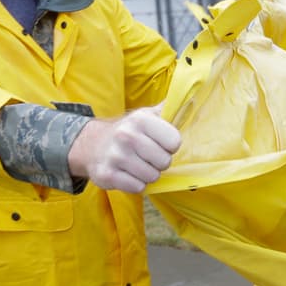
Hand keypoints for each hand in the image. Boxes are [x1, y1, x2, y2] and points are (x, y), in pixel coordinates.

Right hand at [67, 107, 181, 192]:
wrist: (92, 144)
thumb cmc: (130, 131)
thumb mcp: (148, 115)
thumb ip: (170, 108)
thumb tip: (192, 97)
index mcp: (140, 119)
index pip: (175, 142)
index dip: (170, 146)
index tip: (161, 143)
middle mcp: (126, 136)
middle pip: (164, 162)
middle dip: (160, 162)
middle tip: (148, 156)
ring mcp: (115, 156)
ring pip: (152, 177)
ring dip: (148, 174)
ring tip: (138, 165)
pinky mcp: (106, 174)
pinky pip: (137, 188)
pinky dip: (136, 184)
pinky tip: (127, 174)